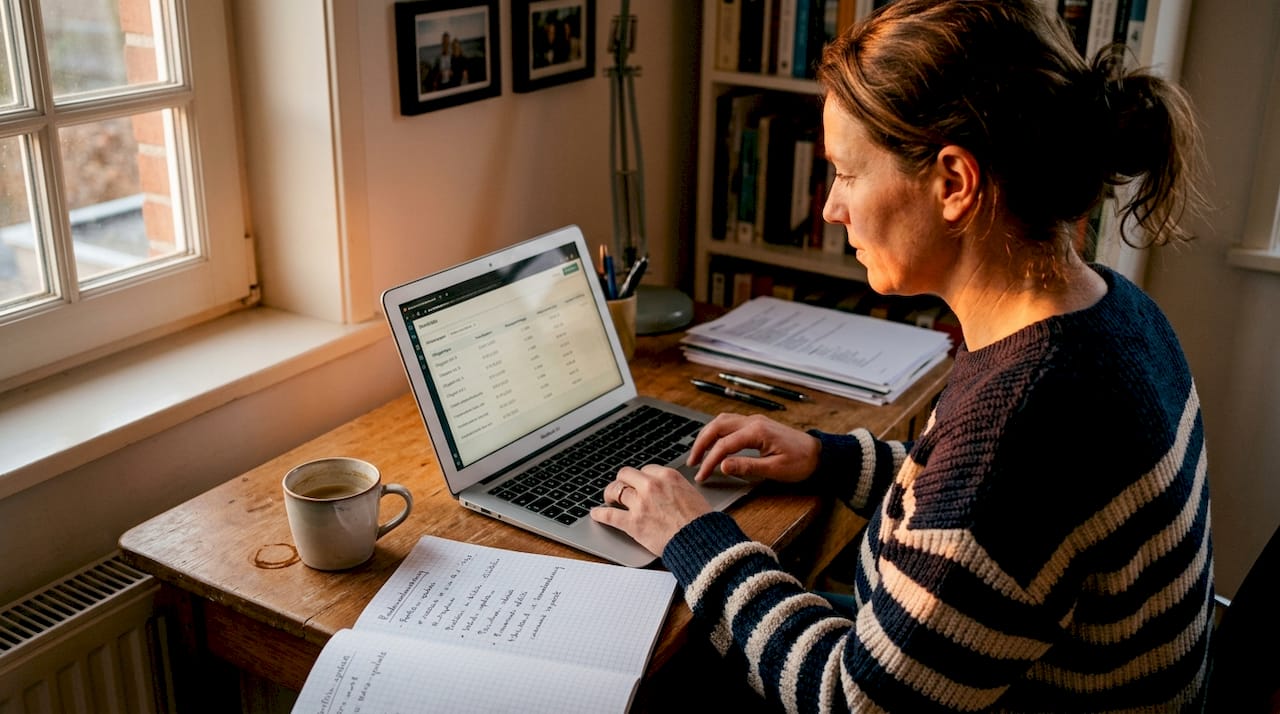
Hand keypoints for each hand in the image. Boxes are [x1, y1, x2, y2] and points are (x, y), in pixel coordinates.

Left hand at [590, 464, 712, 555]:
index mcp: (667, 476)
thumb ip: (674, 488)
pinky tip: (596, 513)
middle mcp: (651, 486)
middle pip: (626, 474)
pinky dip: (600, 514)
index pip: (646, 469)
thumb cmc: (701, 521)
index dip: (641, 477)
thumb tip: (668, 490)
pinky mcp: (632, 523)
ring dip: (610, 494)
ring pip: (615, 491)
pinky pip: (609, 515)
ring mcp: (640, 504)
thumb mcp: (691, 493)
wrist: (700, 541)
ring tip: (609, 498)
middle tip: (621, 487)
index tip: (639, 483)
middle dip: (622, 481)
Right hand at [689, 413, 820, 483]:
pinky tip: (713, 444)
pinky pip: (730, 423)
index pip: (724, 445)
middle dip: (701, 443)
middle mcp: (753, 421)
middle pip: (717, 427)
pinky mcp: (756, 425)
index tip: (702, 475)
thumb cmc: (801, 463)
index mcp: (757, 431)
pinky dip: (717, 433)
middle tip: (692, 462)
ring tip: (698, 454)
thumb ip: (746, 466)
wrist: (819, 454)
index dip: (710, 461)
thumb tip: (722, 466)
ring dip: (707, 436)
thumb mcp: (774, 469)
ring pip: (722, 422)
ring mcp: (754, 421)